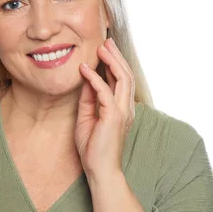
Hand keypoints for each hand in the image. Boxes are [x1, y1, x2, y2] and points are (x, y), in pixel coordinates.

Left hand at [75, 37, 135, 178]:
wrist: (99, 170)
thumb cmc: (93, 148)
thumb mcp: (87, 117)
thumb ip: (88, 98)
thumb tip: (86, 79)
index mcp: (122, 109)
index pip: (122, 80)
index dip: (115, 63)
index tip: (105, 49)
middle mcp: (126, 108)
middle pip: (126, 75)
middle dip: (116, 56)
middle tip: (107, 41)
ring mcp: (122, 112)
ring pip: (122, 78)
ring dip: (111, 61)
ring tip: (101, 47)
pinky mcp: (113, 116)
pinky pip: (105, 91)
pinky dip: (95, 78)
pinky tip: (86, 69)